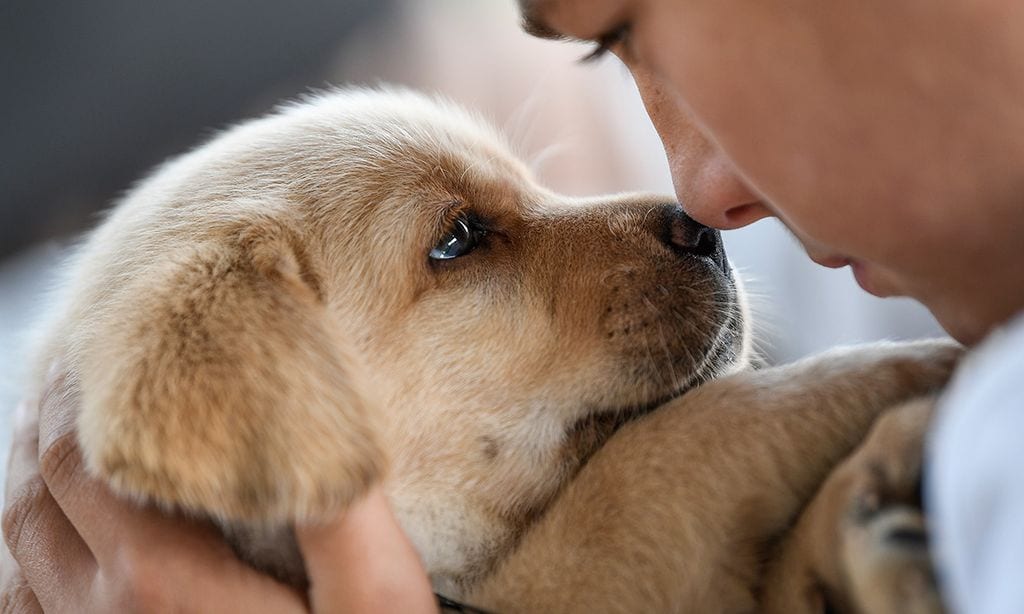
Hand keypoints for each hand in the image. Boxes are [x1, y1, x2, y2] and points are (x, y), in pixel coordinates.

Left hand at [1, 368, 435, 612]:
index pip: (81, 464)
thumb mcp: (376, 602)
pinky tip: (57, 546)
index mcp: (161, 583)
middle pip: (34, 502)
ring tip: (53, 444)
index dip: (75, 398)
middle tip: (69, 379)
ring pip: (19, 558)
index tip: (95, 350)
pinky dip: (26, 562)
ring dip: (26, 489)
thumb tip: (312, 424)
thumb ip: (343, 512)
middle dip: (40, 430)